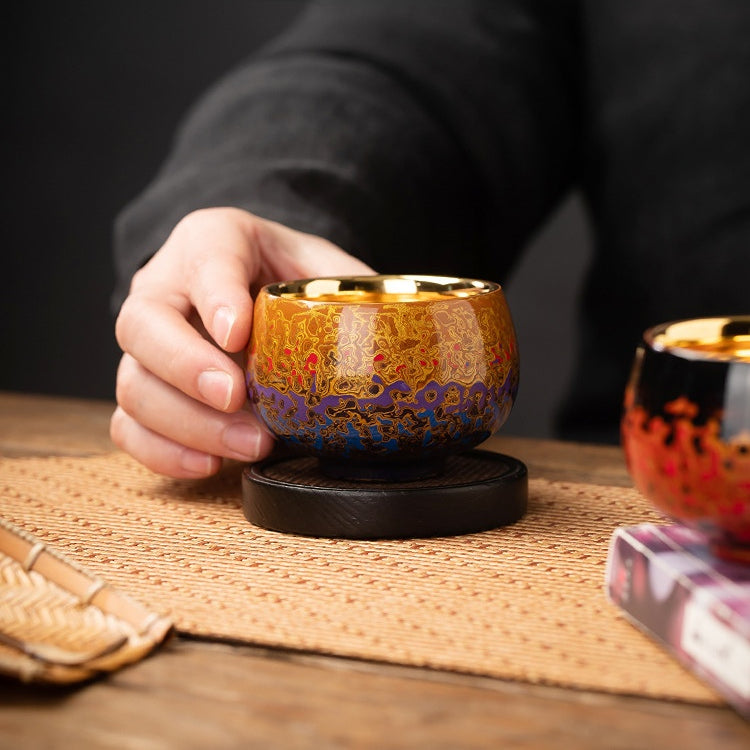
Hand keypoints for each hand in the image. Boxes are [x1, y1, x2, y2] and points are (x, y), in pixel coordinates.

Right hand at [111, 207, 373, 477]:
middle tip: (237, 396)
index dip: (216, 294)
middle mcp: (165, 288)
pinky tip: (208, 465)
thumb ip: (352, 288)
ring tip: (249, 444)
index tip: (238, 332)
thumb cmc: (286, 276)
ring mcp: (147, 344)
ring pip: (134, 383)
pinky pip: (128, 425)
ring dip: (188, 423)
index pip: (204, 258)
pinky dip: (163, 452)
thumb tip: (407, 331)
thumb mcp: (323, 264)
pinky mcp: (144, 389)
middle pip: (145, 324)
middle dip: (188, 366)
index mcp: (212, 242)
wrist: (247, 288)